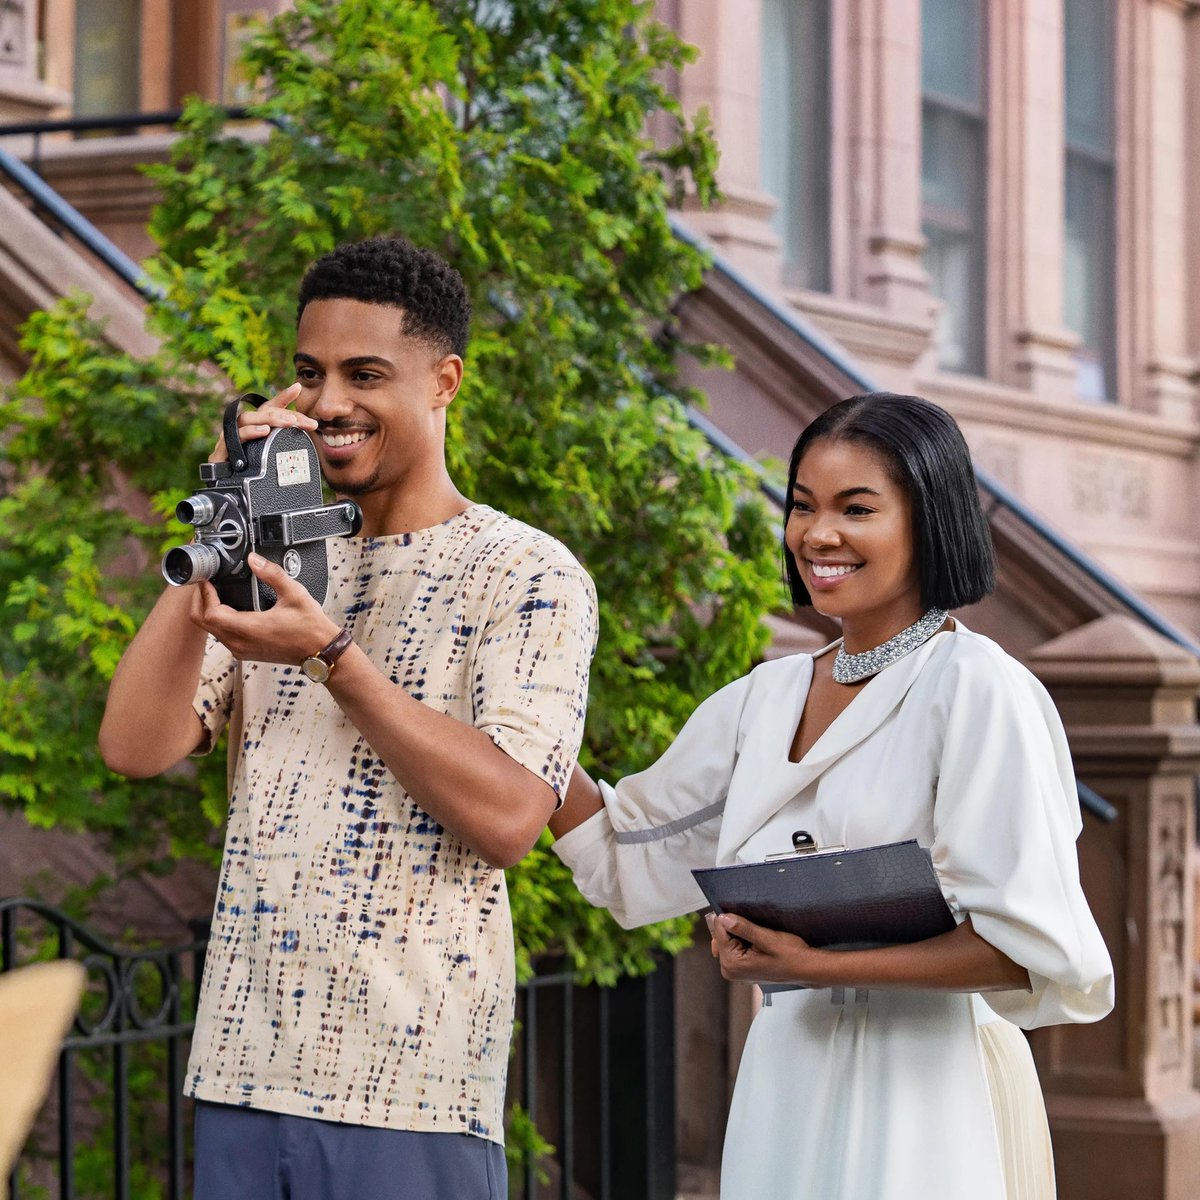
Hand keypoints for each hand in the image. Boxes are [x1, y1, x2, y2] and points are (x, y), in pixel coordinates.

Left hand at [190, 553, 341, 665]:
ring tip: (215, 592)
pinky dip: (218, 621)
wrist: (320, 651)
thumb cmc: (310, 627)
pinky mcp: (245, 652)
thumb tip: (254, 560)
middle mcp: (240, 642)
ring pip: (210, 630)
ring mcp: (241, 650)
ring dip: (208, 611)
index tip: (206, 579)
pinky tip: (227, 607)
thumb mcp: (294, 594)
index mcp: (249, 628)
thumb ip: (272, 574)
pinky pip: (221, 636)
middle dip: (199, 600)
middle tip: (205, 583)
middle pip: (203, 622)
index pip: (210, 613)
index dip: (204, 594)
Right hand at [208, 382, 316, 463]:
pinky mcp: (222, 451)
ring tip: (288, 423)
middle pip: (262, 413)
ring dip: (269, 419)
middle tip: (300, 420)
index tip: (298, 388)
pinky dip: (250, 432)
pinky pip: (235, 437)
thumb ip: (288, 444)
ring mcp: (230, 438)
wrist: (228, 491)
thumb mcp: (273, 457)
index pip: (270, 408)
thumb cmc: (250, 470)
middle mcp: (241, 428)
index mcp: (255, 427)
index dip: (283, 397)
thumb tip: (309, 434)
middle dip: (283, 414)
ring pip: (247, 420)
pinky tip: (264, 432)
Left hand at [705, 911, 822, 985]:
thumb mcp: (768, 939)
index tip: (743, 915)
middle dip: (734, 927)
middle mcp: (730, 970)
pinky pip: (735, 947)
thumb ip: (743, 928)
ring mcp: (735, 971)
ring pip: (728, 940)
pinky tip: (757, 940)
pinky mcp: (742, 968)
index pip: (719, 932)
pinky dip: (743, 940)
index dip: (730, 919)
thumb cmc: (791, 956)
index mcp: (732, 964)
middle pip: (721, 937)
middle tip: (755, 927)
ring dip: (740, 933)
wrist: (806, 968)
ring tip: (759, 935)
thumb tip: (723, 918)